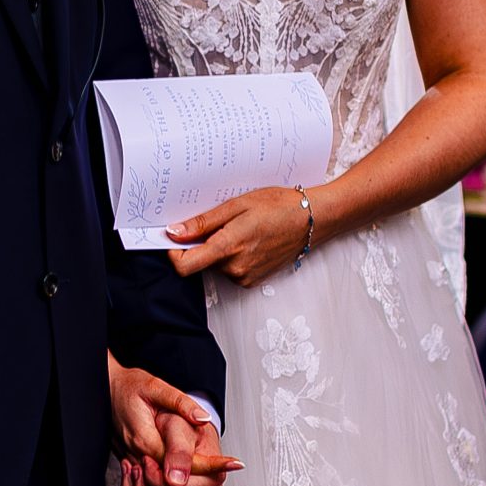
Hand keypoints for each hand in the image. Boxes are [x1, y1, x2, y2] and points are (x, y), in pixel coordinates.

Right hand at [107, 357, 240, 485]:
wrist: (109, 392)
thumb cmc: (130, 389)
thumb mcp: (156, 388)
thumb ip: (181, 405)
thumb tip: (202, 419)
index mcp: (146, 441)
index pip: (184, 465)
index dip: (213, 467)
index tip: (235, 465)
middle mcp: (139, 460)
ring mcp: (135, 469)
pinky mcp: (134, 473)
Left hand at [169, 186, 321, 289]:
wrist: (312, 220)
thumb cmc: (279, 206)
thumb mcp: (237, 205)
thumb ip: (203, 222)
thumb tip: (175, 232)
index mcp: (228, 248)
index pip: (185, 266)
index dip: (173, 253)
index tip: (176, 237)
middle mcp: (235, 269)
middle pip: (200, 262)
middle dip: (204, 243)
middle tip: (223, 221)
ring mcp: (245, 277)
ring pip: (216, 265)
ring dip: (220, 248)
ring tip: (242, 228)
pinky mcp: (253, 281)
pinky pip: (231, 269)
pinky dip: (233, 256)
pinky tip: (250, 239)